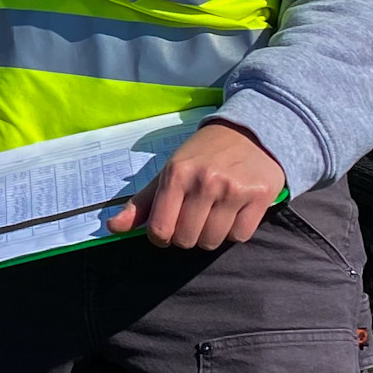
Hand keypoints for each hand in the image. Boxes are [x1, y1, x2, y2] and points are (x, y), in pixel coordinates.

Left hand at [105, 121, 285, 249]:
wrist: (250, 131)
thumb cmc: (203, 155)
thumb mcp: (169, 171)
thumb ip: (142, 203)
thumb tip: (112, 228)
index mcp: (176, 174)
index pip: (160, 230)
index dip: (161, 237)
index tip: (168, 228)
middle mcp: (204, 182)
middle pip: (187, 240)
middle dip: (187, 235)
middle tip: (194, 216)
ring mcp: (233, 190)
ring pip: (213, 241)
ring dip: (211, 234)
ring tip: (214, 213)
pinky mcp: (260, 196)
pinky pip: (240, 236)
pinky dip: (235, 230)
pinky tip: (235, 211)